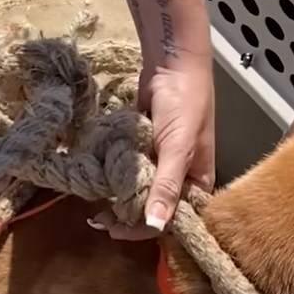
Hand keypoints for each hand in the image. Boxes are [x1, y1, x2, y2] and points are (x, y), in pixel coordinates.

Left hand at [88, 61, 215, 240]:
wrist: (172, 63)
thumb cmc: (186, 104)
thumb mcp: (178, 148)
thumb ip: (165, 187)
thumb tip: (154, 225)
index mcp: (197, 184)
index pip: (172, 219)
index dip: (145, 229)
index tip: (116, 230)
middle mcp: (179, 178)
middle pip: (152, 208)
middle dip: (127, 216)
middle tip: (99, 219)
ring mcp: (159, 164)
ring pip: (138, 192)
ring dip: (118, 199)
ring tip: (96, 205)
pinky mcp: (143, 150)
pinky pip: (129, 172)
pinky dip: (115, 178)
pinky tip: (99, 182)